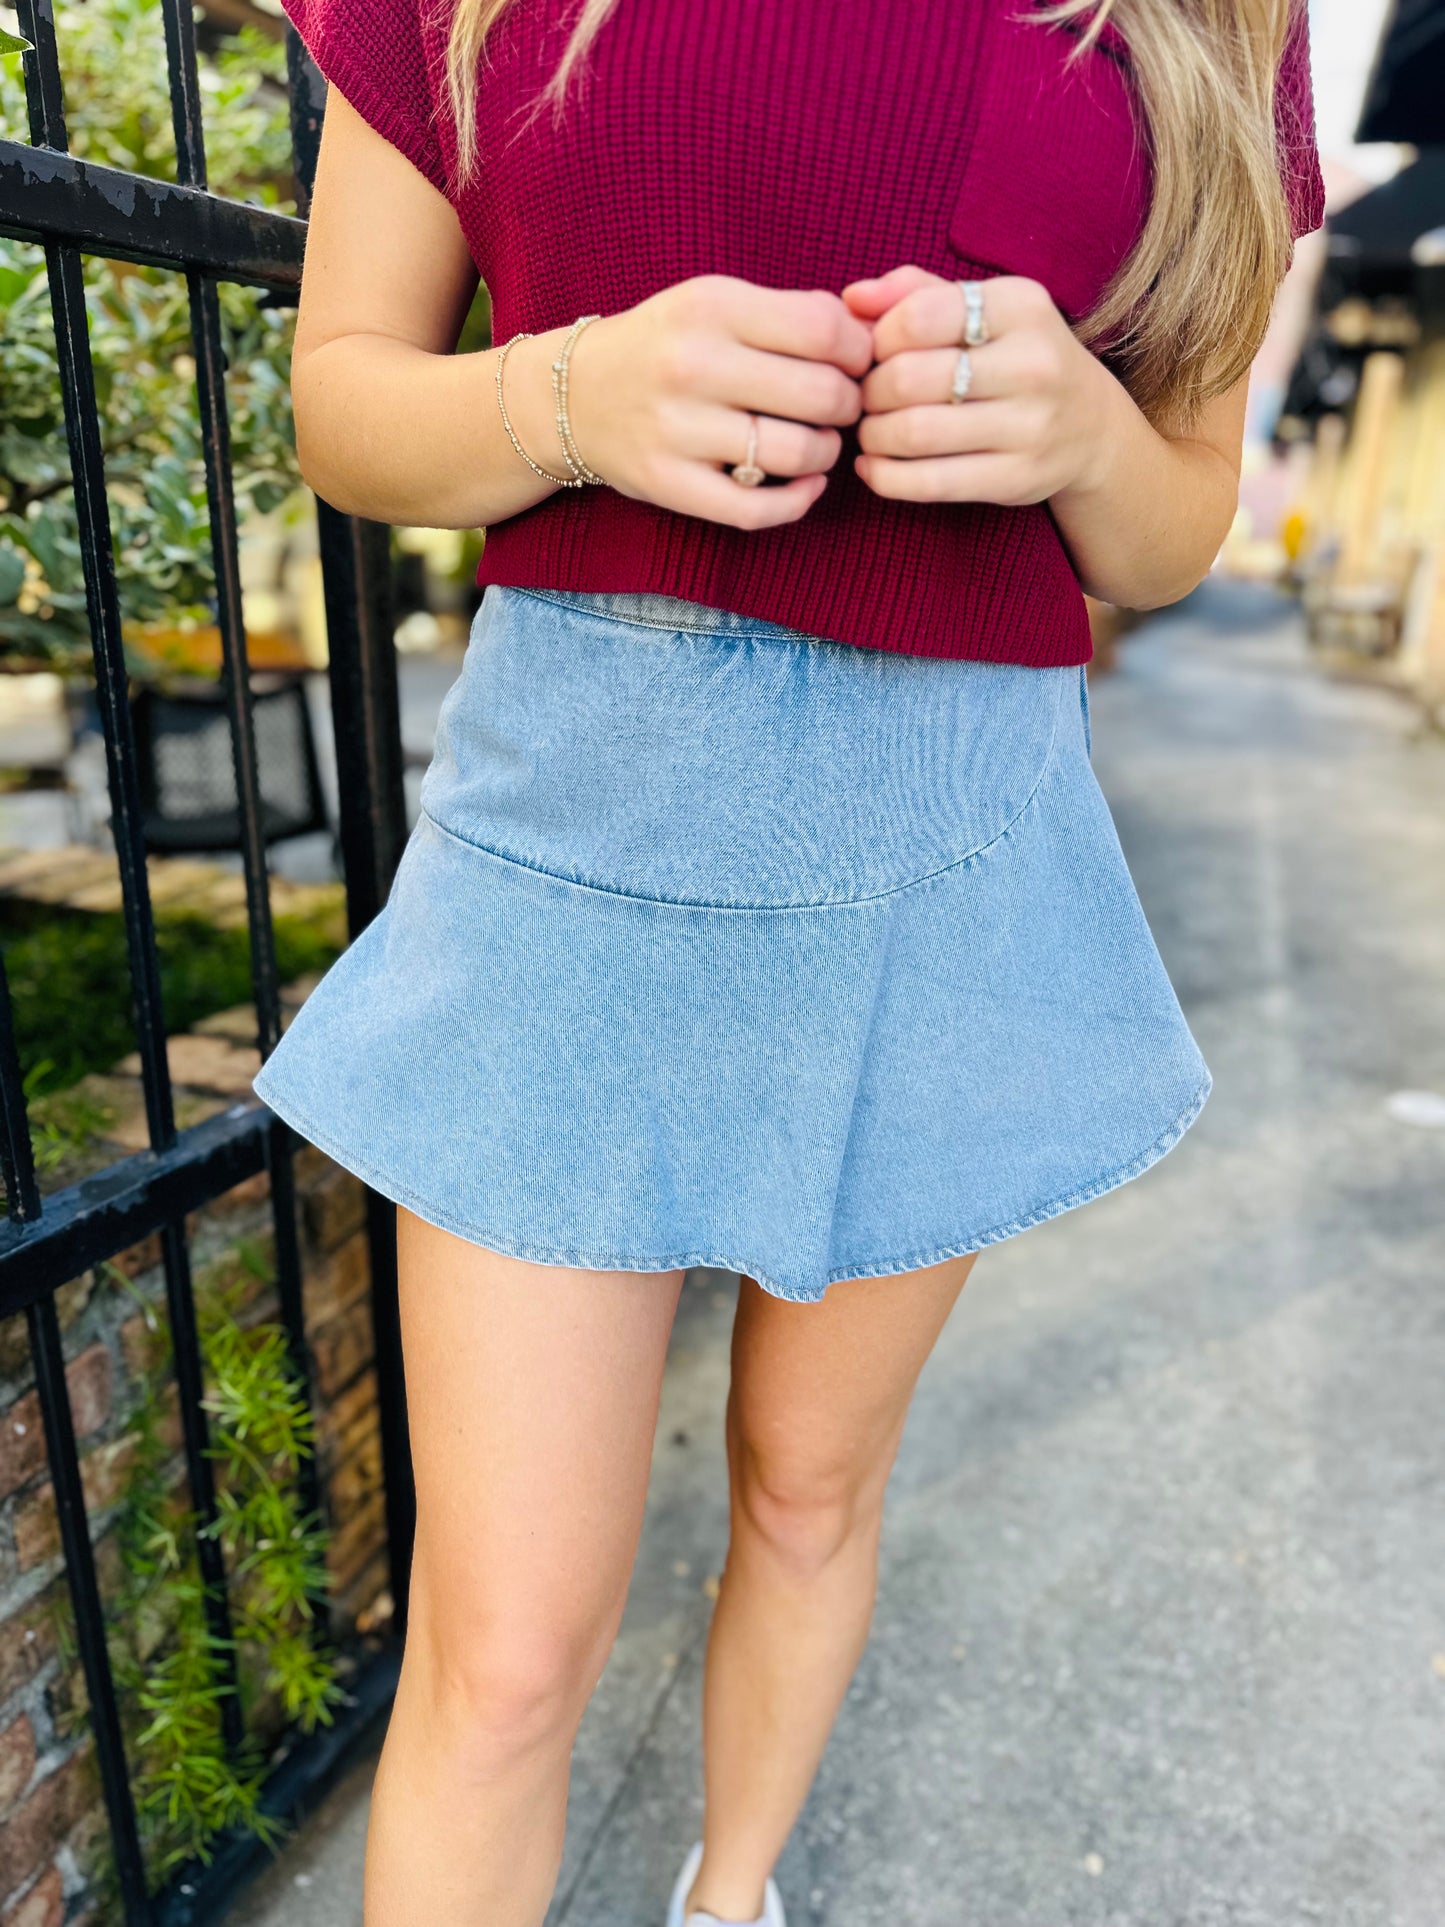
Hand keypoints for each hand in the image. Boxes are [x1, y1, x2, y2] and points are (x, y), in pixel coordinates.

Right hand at [508, 277, 871, 529]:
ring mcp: (677, 430)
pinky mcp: (669, 484)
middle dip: (849, 406)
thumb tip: (875, 335)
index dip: (858, 352)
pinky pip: (757, 510)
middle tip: (840, 408)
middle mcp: (693, 366)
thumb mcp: (716, 302)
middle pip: (821, 395)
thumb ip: (790, 314)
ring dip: (826, 454)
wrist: (573, 394)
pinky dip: (797, 502)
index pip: (825, 330)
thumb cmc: (668, 345)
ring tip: (818, 444)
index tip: (853, 363)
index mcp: (712, 307)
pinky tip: (803, 485)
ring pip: (797, 454)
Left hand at [842, 265, 1114, 505]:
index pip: (918, 316)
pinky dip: (884, 476)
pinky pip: (929, 483)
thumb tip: (851, 299)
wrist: (1090, 426)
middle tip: (868, 398)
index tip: (876, 354)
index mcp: (1020, 306)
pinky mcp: (1017, 478)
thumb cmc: (1014, 357)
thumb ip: (915, 294)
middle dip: (869, 391)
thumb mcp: (981, 309)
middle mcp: (1033, 363)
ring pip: (914, 432)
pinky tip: (873, 466)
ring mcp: (1030, 426)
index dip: (878, 339)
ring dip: (873, 435)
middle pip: (908, 378)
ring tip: (871, 431)